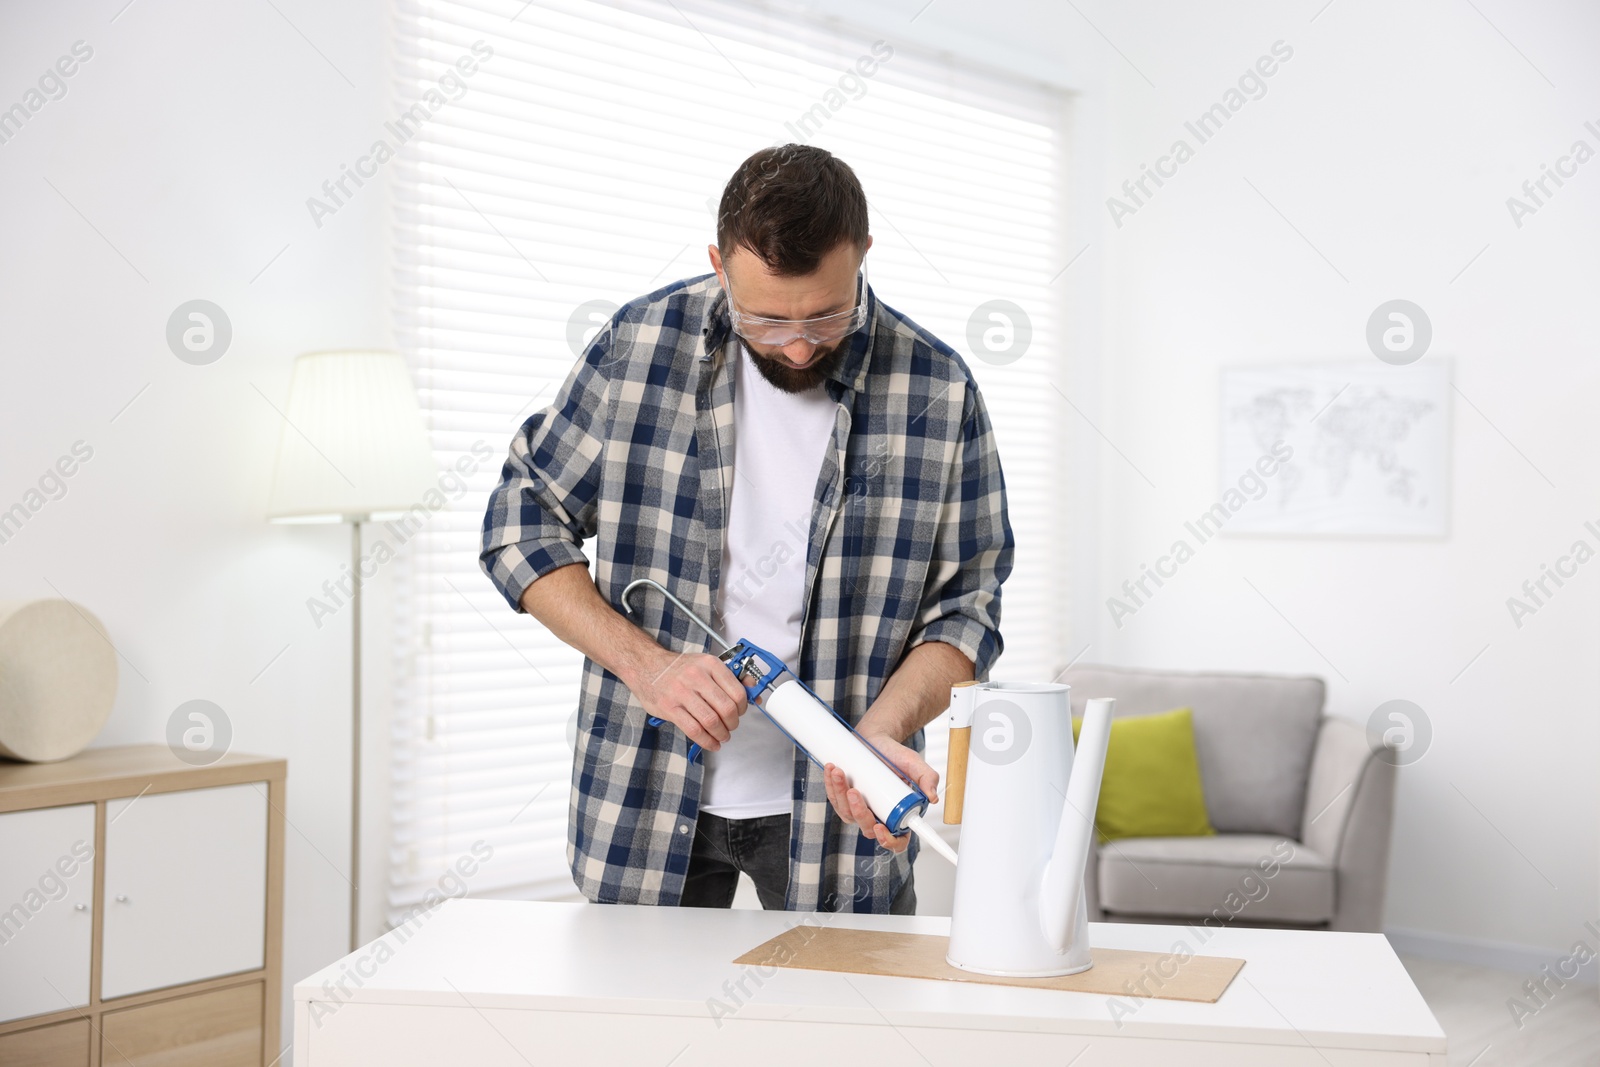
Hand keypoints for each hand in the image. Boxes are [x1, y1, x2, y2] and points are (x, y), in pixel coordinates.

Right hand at [627, 646, 746, 751]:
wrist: (645, 665)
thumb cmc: (678, 668)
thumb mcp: (705, 664)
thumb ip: (730, 677)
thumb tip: (754, 691)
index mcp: (710, 664)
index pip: (737, 692)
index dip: (743, 707)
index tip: (740, 712)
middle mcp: (697, 677)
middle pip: (726, 708)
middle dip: (733, 723)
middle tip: (731, 726)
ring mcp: (681, 693)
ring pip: (711, 721)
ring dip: (721, 734)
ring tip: (722, 736)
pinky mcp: (669, 708)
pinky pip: (694, 730)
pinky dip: (707, 741)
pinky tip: (711, 743)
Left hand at [823, 734, 938, 852]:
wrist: (878, 739)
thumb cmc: (896, 755)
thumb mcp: (914, 764)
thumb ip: (928, 778)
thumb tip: (932, 797)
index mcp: (899, 815)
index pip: (897, 840)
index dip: (888, 840)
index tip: (880, 826)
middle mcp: (879, 816)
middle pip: (867, 828)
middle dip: (858, 811)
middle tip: (854, 792)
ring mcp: (860, 809)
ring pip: (848, 814)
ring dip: (840, 794)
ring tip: (840, 772)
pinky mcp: (845, 799)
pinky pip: (835, 800)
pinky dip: (831, 786)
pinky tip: (832, 770)